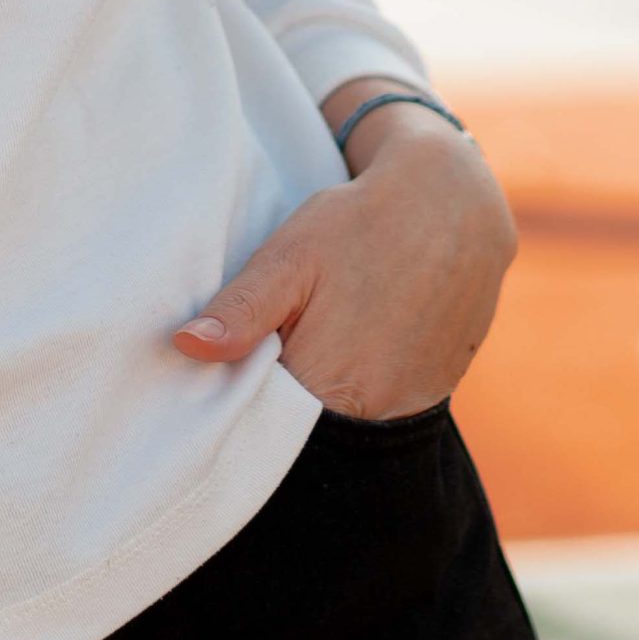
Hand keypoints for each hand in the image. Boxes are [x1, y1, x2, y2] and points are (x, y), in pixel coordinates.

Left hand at [169, 111, 516, 418]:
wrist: (453, 206)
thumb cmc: (361, 224)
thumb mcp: (291, 256)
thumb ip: (242, 309)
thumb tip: (185, 348)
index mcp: (330, 385)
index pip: (262, 427)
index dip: (236, 405)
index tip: (218, 379)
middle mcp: (375, 415)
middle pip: (303, 434)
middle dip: (274, 406)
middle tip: (263, 353)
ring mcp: (410, 411)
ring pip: (340, 425)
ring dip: (315, 400)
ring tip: (308, 344)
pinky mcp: (432, 398)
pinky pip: (378, 412)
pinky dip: (354, 391)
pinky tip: (344, 347)